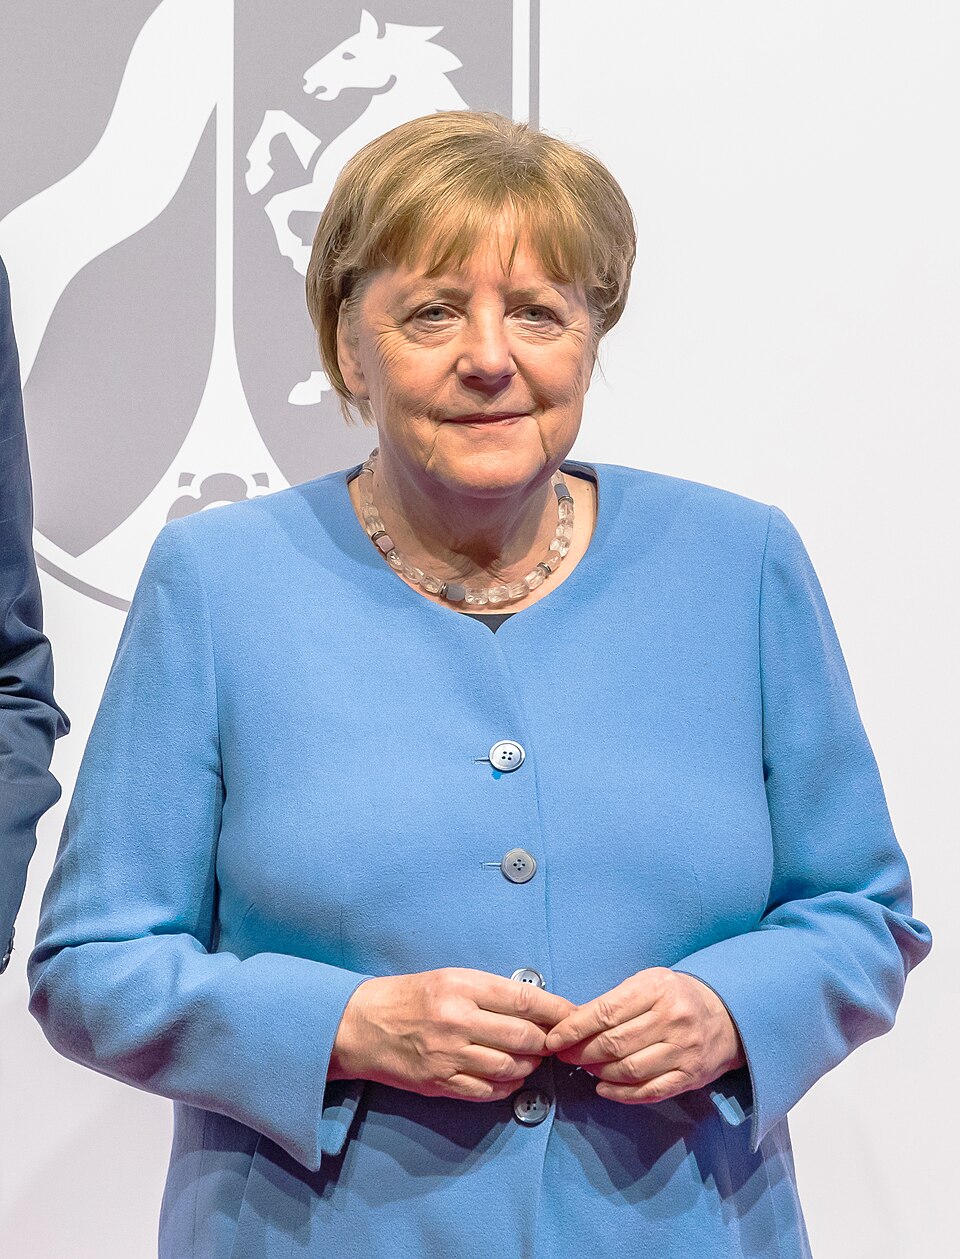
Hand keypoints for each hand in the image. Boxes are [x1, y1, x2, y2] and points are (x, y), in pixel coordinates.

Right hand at [330, 968, 575, 1101]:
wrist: (361, 1025)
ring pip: (510, 1068)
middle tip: (554, 1042)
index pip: (523, 1000)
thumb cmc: (409, 997)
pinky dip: (506, 1088)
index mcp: (461, 987)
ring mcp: (449, 1055)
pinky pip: (487, 1092)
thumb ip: (489, 992)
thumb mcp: (449, 979)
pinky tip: (509, 1078)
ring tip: (531, 1059)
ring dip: (529, 1066)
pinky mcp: (440, 1083)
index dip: (556, 1010)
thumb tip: (534, 1008)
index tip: (573, 1015)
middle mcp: (457, 1020)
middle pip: (523, 1037)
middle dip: (546, 1043)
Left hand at [543, 968, 744, 1102]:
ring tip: (585, 1068)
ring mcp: (683, 1049)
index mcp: (657, 988)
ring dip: (598, 1072)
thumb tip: (572, 1024)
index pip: (605, 1012)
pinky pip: (649, 1091)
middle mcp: (672, 1018)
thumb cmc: (676, 997)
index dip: (574, 1029)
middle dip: (582, 1052)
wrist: (727, 1015)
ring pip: (628, 1069)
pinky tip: (604, 1088)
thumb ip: (614, 1001)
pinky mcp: (691, 1076)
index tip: (554, 1039)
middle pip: (614, 1043)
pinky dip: (621, 1094)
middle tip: (566, 1055)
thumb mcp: (648, 983)